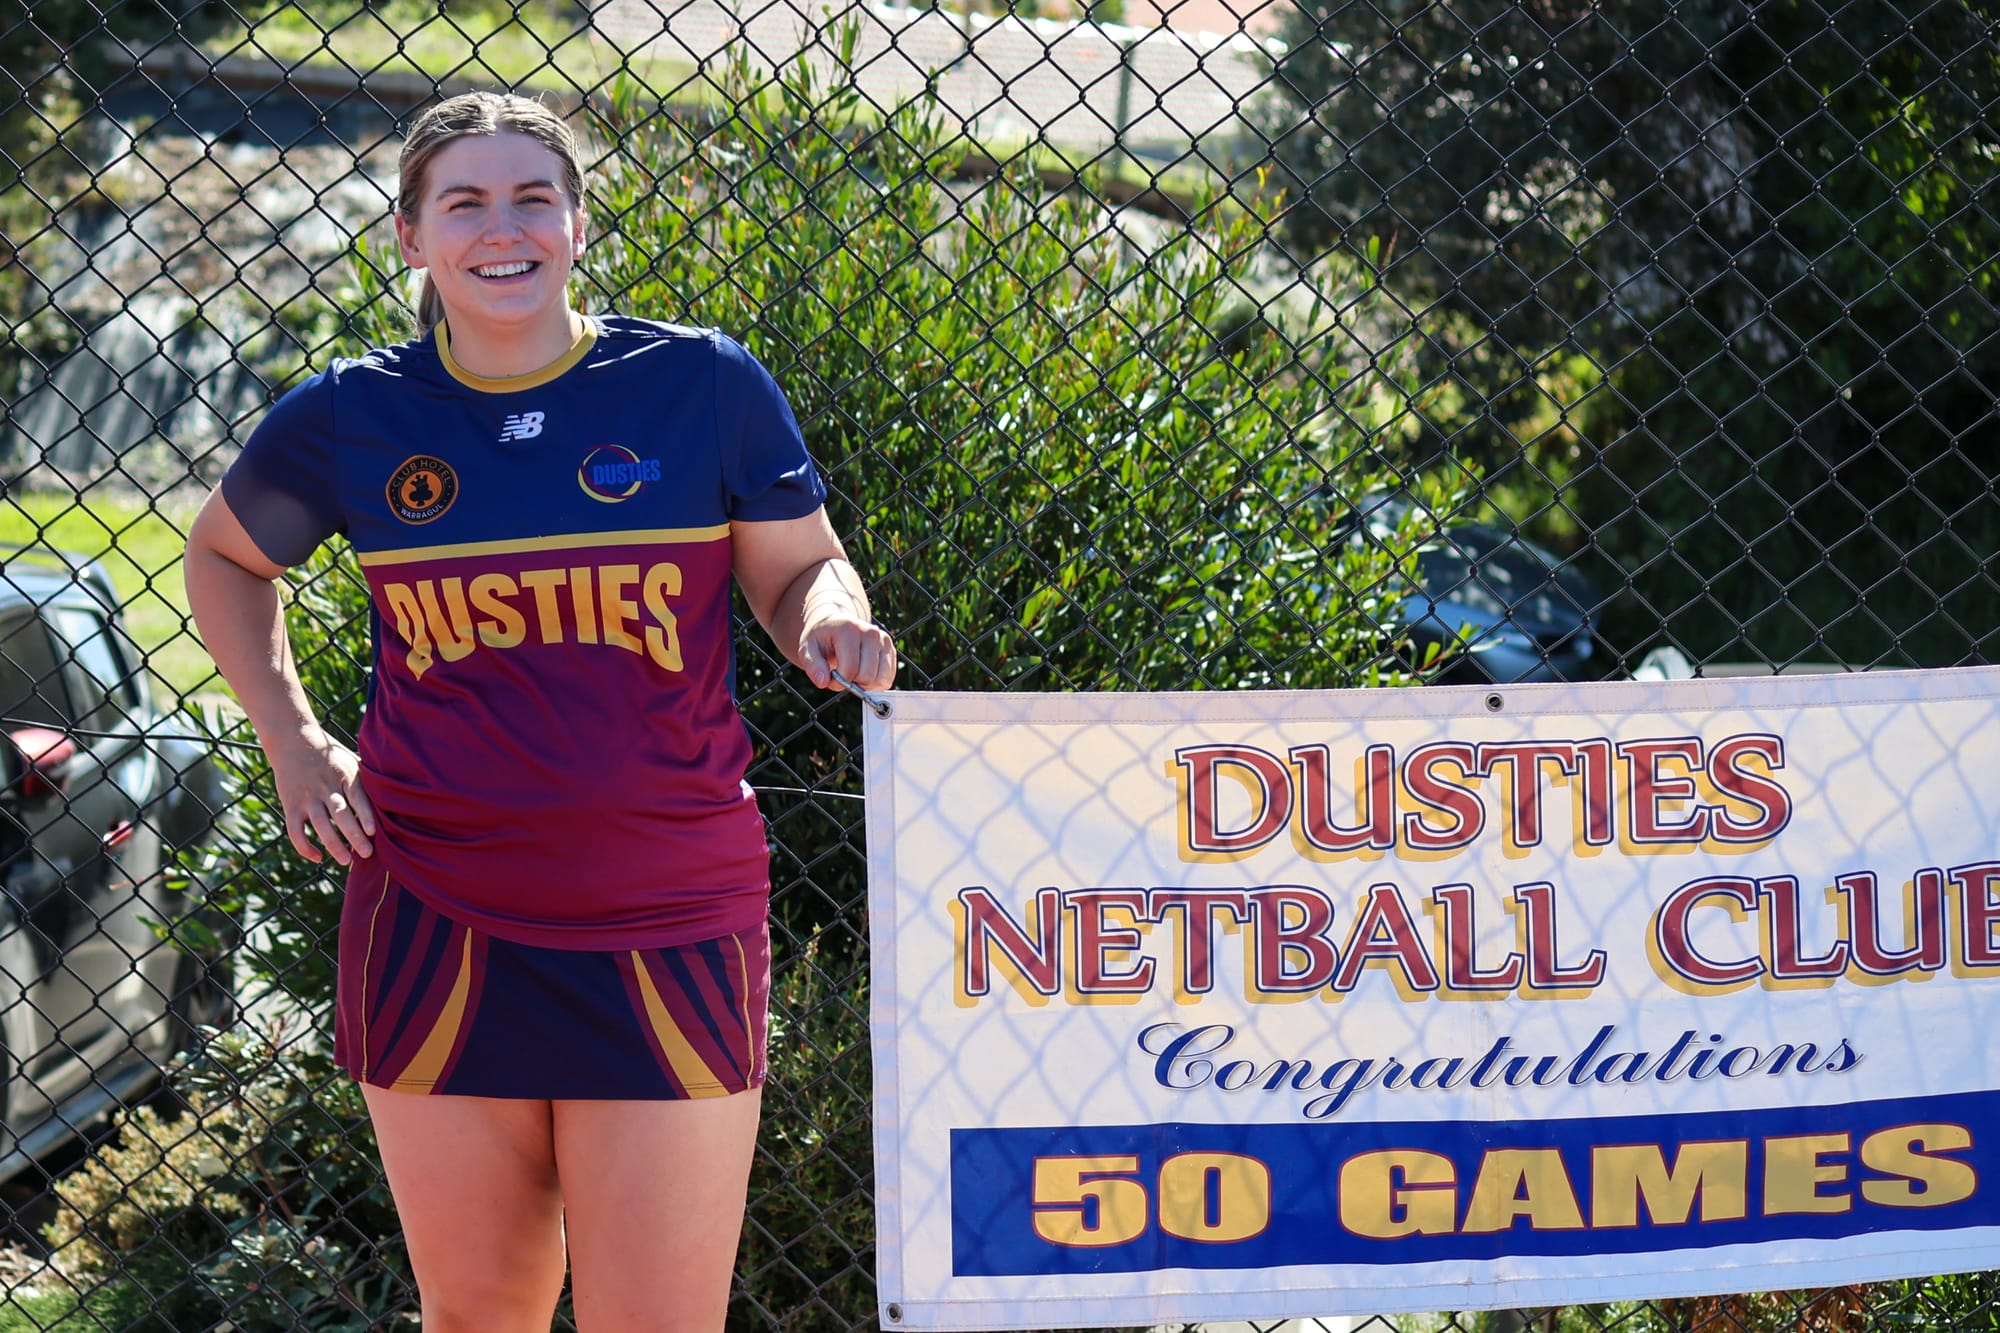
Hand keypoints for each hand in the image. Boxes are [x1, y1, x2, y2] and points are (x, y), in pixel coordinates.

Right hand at [268, 728, 377, 865]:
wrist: (293, 740)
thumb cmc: (331, 754)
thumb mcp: (352, 759)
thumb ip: (368, 777)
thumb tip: (399, 793)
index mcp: (345, 775)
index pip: (357, 796)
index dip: (365, 814)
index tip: (374, 831)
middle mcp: (326, 787)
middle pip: (340, 814)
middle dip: (353, 836)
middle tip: (367, 854)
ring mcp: (307, 797)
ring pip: (320, 825)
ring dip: (333, 845)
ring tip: (346, 860)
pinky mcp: (291, 805)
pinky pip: (295, 831)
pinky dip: (305, 847)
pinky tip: (318, 857)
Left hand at [800, 615, 896, 693]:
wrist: (835, 623)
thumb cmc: (821, 638)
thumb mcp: (807, 649)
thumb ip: (812, 665)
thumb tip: (823, 682)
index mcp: (848, 629)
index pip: (850, 669)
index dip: (838, 681)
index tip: (830, 676)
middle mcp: (870, 632)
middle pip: (867, 676)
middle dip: (852, 683)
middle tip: (842, 675)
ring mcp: (883, 639)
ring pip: (881, 680)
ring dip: (865, 685)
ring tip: (853, 674)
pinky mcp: (890, 648)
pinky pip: (888, 678)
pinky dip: (876, 683)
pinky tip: (864, 674)